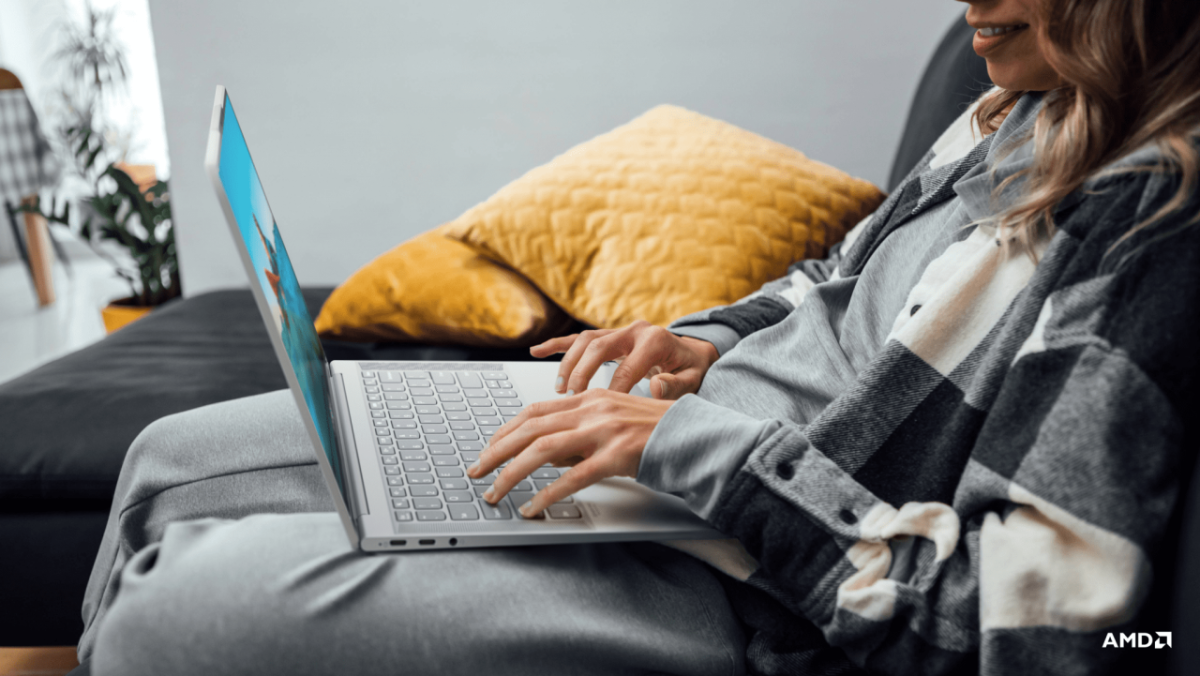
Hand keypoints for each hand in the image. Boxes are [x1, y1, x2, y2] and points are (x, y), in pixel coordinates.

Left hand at [466, 389, 672, 516]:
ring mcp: (604, 431)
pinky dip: (547, 494)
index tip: (488, 448)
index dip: (506, 430)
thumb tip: (544, 455)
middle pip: (530, 428)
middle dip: (496, 452)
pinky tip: (533, 508)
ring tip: (496, 493)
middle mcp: (593, 409)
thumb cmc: (656, 433)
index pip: (535, 410)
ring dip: (512, 473)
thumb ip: (579, 434)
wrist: (696, 436)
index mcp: (590, 398)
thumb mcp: (612, 423)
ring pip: (543, 450)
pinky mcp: (617, 455)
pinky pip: (573, 478)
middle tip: (476, 472)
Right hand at [530, 320, 718, 399]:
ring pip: (585, 341)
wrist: (691, 351)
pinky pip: (578, 338)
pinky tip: (537, 352)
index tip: (601, 413)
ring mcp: (619, 331)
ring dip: (568, 363)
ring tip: (559, 388)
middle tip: (571, 397)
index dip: (613, 391)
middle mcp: (634, 330)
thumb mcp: (693, 379)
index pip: (626, 368)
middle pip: (598, 348)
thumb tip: (656, 386)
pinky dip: (557, 345)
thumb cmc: (690, 368)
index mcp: (654, 341)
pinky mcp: (609, 335)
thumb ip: (676, 385)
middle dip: (582, 374)